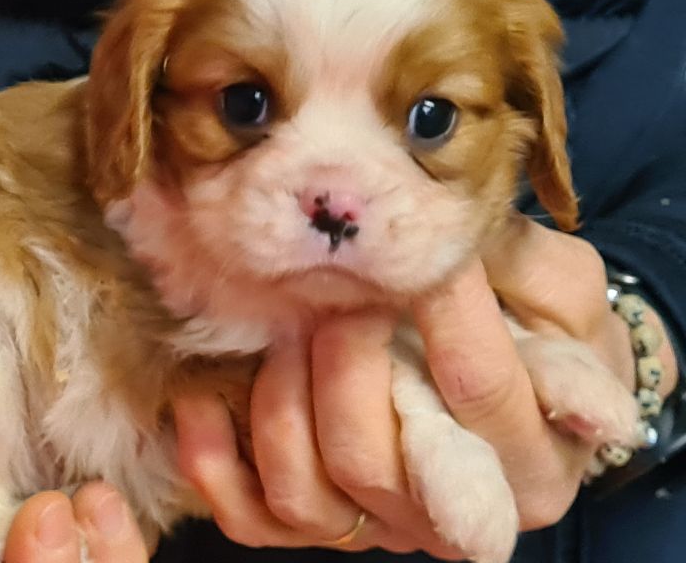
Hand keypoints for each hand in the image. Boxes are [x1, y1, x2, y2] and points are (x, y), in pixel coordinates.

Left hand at [174, 217, 677, 554]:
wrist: (525, 390)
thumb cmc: (545, 329)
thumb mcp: (561, 288)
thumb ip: (523, 267)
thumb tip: (441, 238)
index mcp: (531, 460)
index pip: (474, 384)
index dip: (436, 303)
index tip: (404, 244)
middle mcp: (451, 517)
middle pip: (367, 454)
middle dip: (336, 354)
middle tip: (330, 286)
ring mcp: (375, 525)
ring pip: (301, 489)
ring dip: (276, 396)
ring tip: (284, 328)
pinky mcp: (315, 526)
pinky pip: (247, 516)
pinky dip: (214, 456)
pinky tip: (204, 391)